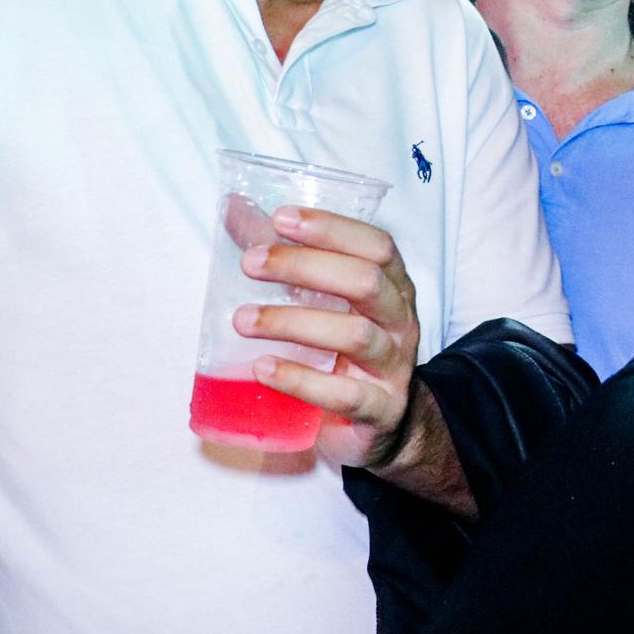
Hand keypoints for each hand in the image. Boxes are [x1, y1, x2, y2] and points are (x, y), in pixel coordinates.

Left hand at [235, 207, 420, 469]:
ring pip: (355, 335)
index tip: (281, 218)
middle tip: (251, 263)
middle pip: (365, 282)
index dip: (332, 228)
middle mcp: (400, 320)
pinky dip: (300, 380)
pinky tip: (264, 369)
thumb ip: (284, 257)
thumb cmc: (342, 351)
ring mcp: (395, 366)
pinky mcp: (381, 409)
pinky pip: (344, 395)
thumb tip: (233, 209)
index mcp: (392, 285)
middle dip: (305, 266)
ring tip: (243, 320)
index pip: (376, 245)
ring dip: (294, 322)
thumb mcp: (325, 301)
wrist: (376, 425)